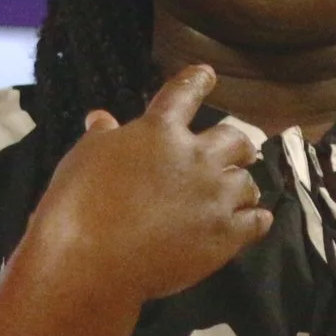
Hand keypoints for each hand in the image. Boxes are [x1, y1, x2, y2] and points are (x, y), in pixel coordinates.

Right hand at [24, 65, 272, 305]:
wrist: (91, 261)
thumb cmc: (78, 204)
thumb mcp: (83, 158)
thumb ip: (102, 136)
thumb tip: (101, 118)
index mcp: (160, 131)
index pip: (184, 93)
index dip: (198, 80)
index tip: (208, 74)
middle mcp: (197, 158)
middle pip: (234, 139)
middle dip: (237, 144)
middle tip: (238, 151)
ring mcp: (215, 197)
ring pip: (247, 182)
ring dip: (243, 184)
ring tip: (241, 192)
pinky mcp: (225, 235)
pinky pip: (256, 221)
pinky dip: (257, 219)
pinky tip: (257, 219)